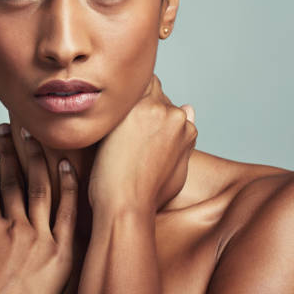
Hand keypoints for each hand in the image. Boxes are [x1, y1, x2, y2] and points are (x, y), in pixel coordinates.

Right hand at [0, 125, 77, 293]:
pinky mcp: (60, 253)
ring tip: (34, 138)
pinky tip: (66, 165)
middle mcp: (12, 226)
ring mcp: (38, 238)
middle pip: (12, 180)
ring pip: (39, 187)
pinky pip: (67, 211)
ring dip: (36, 159)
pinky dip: (68, 185)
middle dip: (9, 151)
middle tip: (8, 130)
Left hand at [88, 75, 196, 213]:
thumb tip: (190, 109)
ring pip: (140, 87)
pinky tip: (103, 114)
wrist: (127, 206)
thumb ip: (184, 141)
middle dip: (140, 105)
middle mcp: (176, 116)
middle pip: (157, 94)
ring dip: (128, 99)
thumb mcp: (177, 171)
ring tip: (112, 121)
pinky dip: (113, 98)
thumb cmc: (147, 196)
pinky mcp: (134, 107)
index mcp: (187, 129)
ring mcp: (156, 109)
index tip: (134, 127)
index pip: (169, 107)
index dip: (149, 115)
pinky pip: (123, 91)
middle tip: (120, 124)